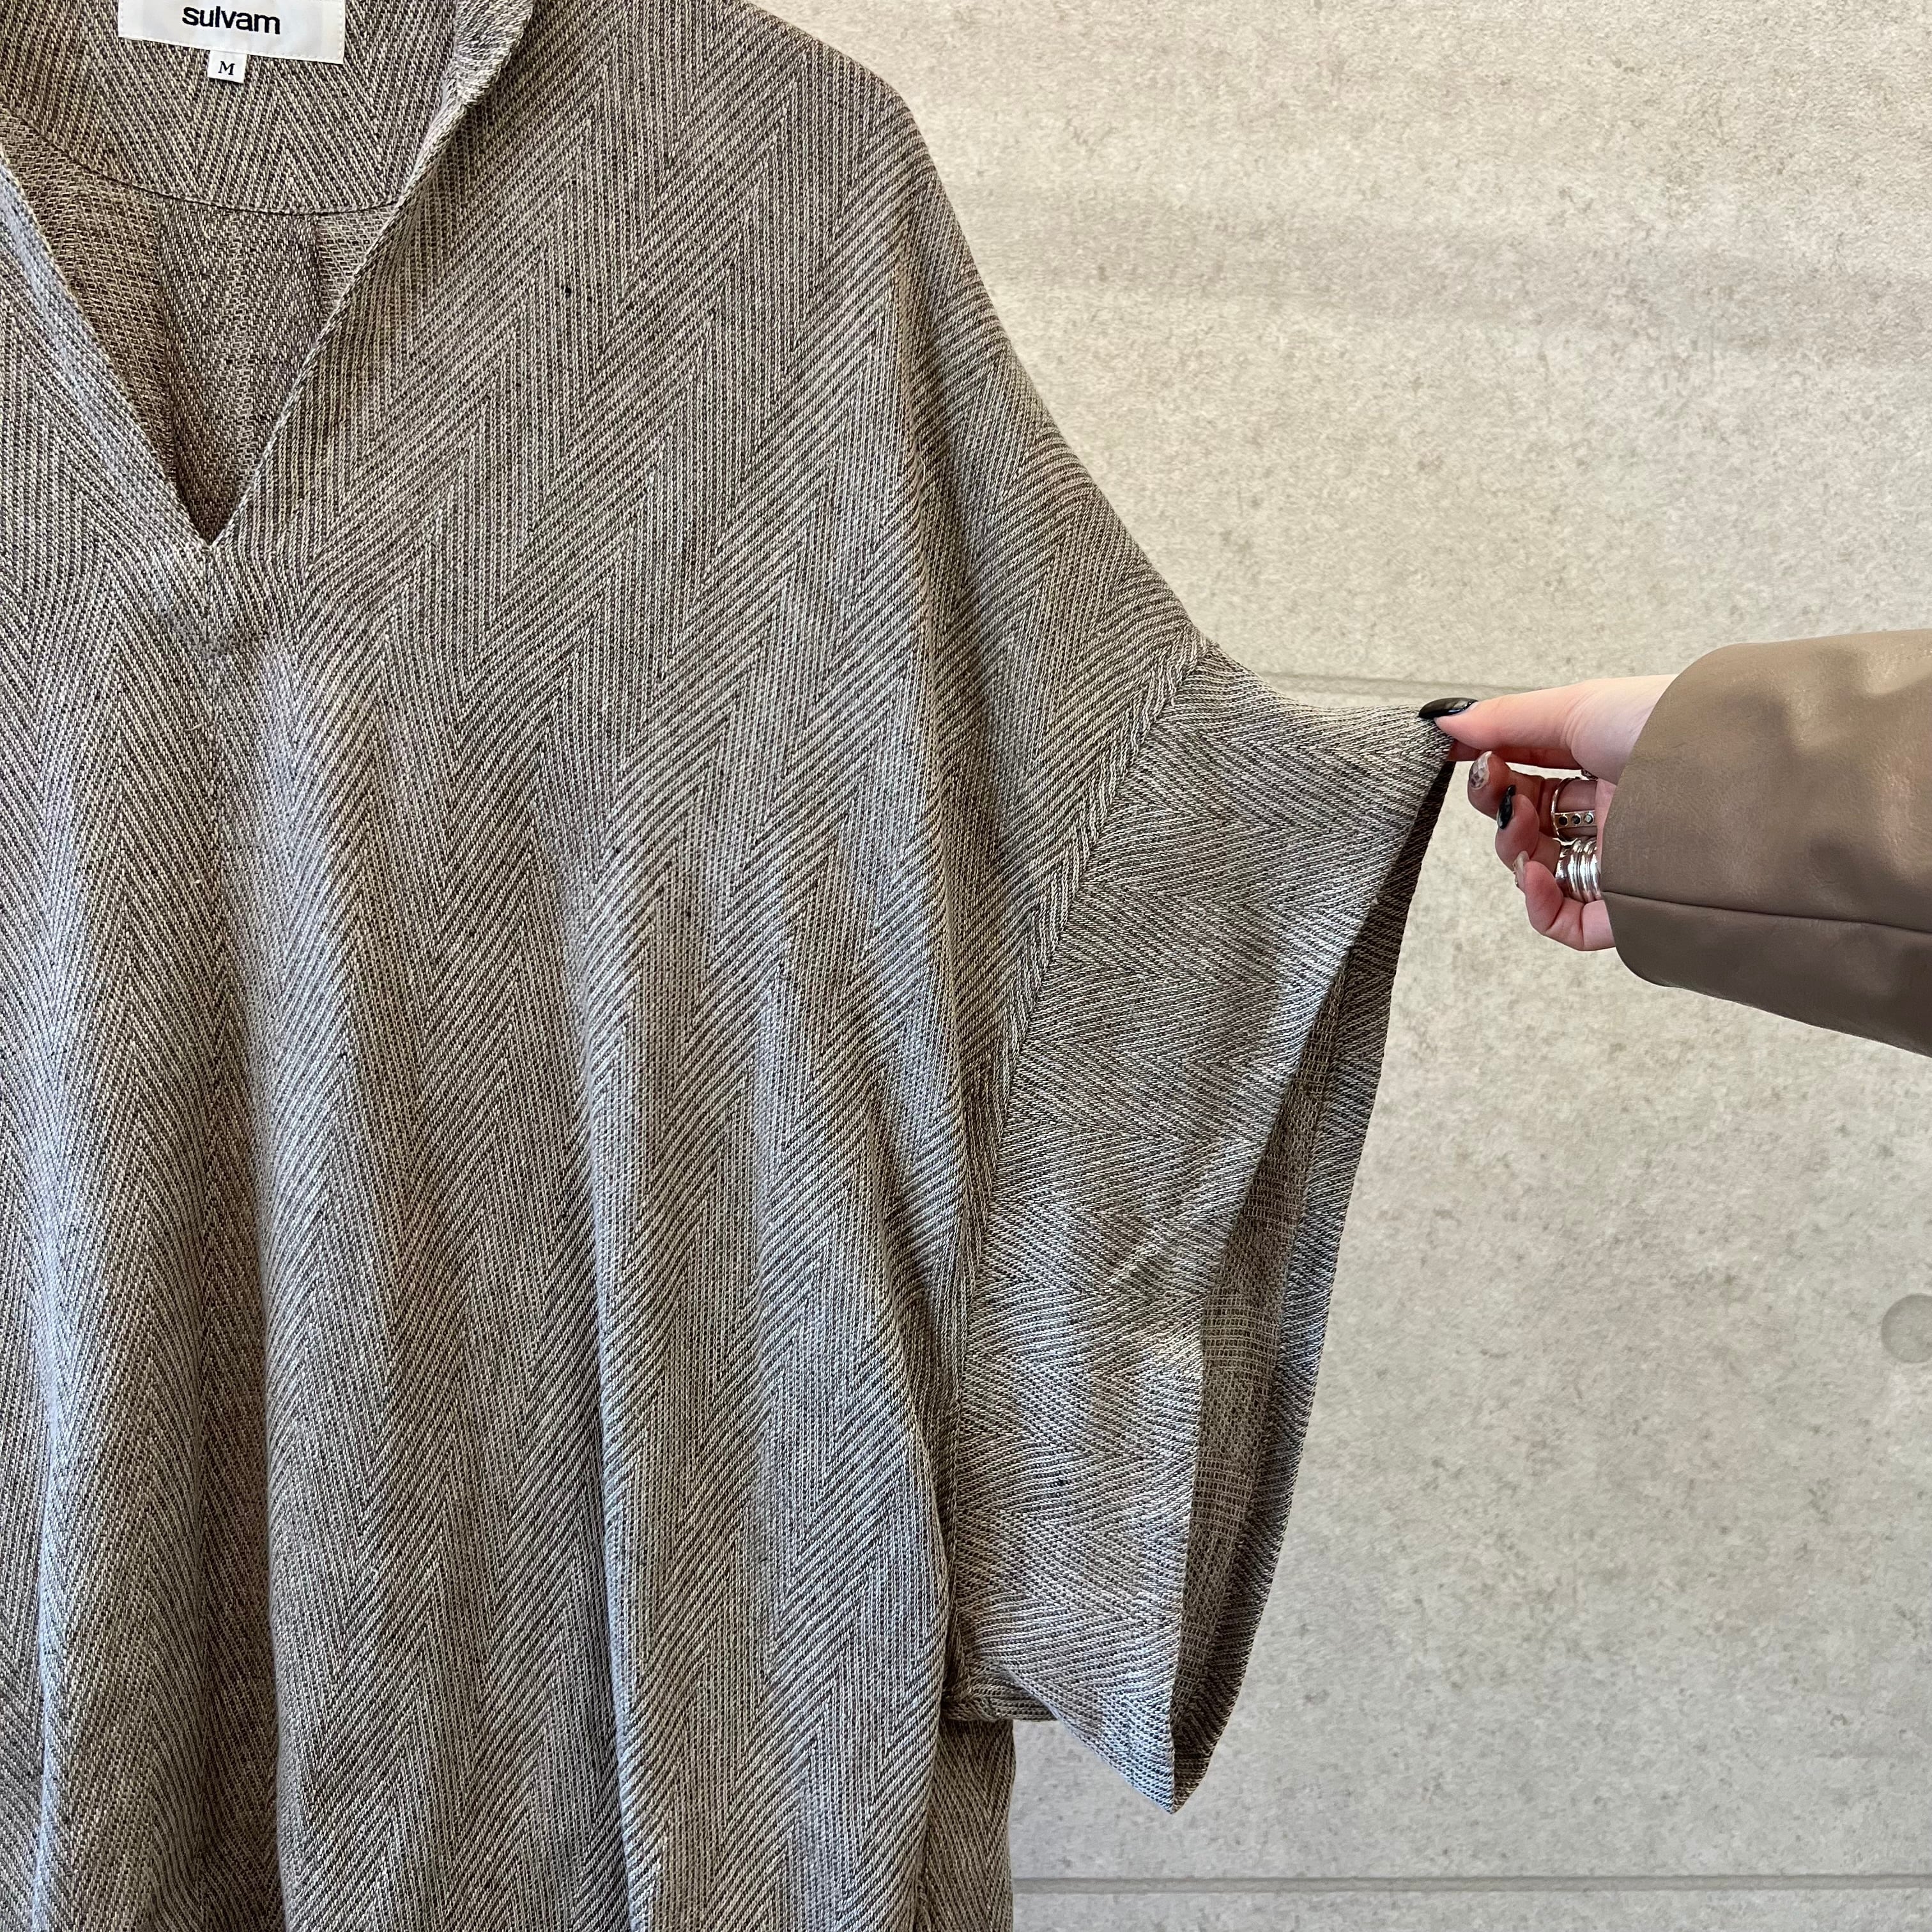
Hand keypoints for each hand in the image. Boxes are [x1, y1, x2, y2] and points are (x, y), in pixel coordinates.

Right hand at [1422, 675, 1676, 951]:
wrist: (1733, 770)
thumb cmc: (1668, 725)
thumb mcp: (1576, 707)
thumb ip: (1504, 719)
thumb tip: (1445, 723)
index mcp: (1610, 762)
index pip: (1534, 775)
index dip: (1496, 772)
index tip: (1469, 761)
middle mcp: (1619, 812)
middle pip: (1533, 827)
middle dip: (1502, 811)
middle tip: (1499, 791)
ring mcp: (1625, 861)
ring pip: (1545, 875)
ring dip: (1516, 853)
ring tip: (1521, 829)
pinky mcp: (1634, 907)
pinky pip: (1572, 924)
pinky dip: (1540, 907)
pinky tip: (1534, 878)